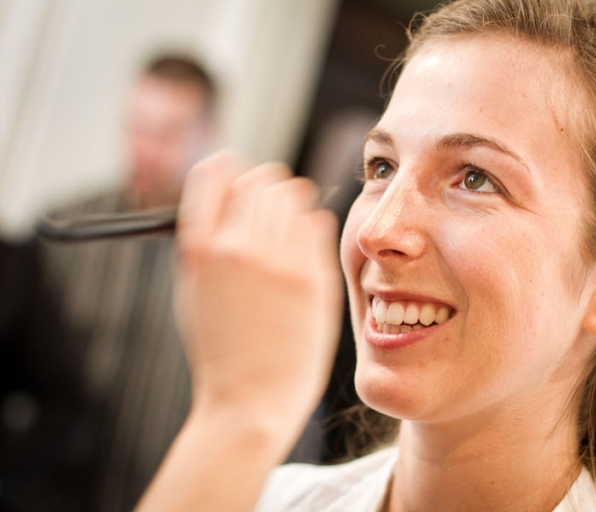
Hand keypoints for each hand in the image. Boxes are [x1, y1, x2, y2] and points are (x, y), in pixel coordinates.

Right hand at [174, 151, 342, 447]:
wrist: (252, 401)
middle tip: (268, 210)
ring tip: (286, 231)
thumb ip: (207, 240)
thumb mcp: (193, 291)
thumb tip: (228, 192)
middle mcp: (237, 247)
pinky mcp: (314, 276)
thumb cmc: (221, 350)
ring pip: (295, 193)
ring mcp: (279, 261)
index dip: (229, 173)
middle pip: (261, 177)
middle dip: (265, 188)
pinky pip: (319, 222)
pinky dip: (311, 229)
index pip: (215, 172)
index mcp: (199, 249)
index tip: (237, 182)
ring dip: (291, 204)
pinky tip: (303, 252)